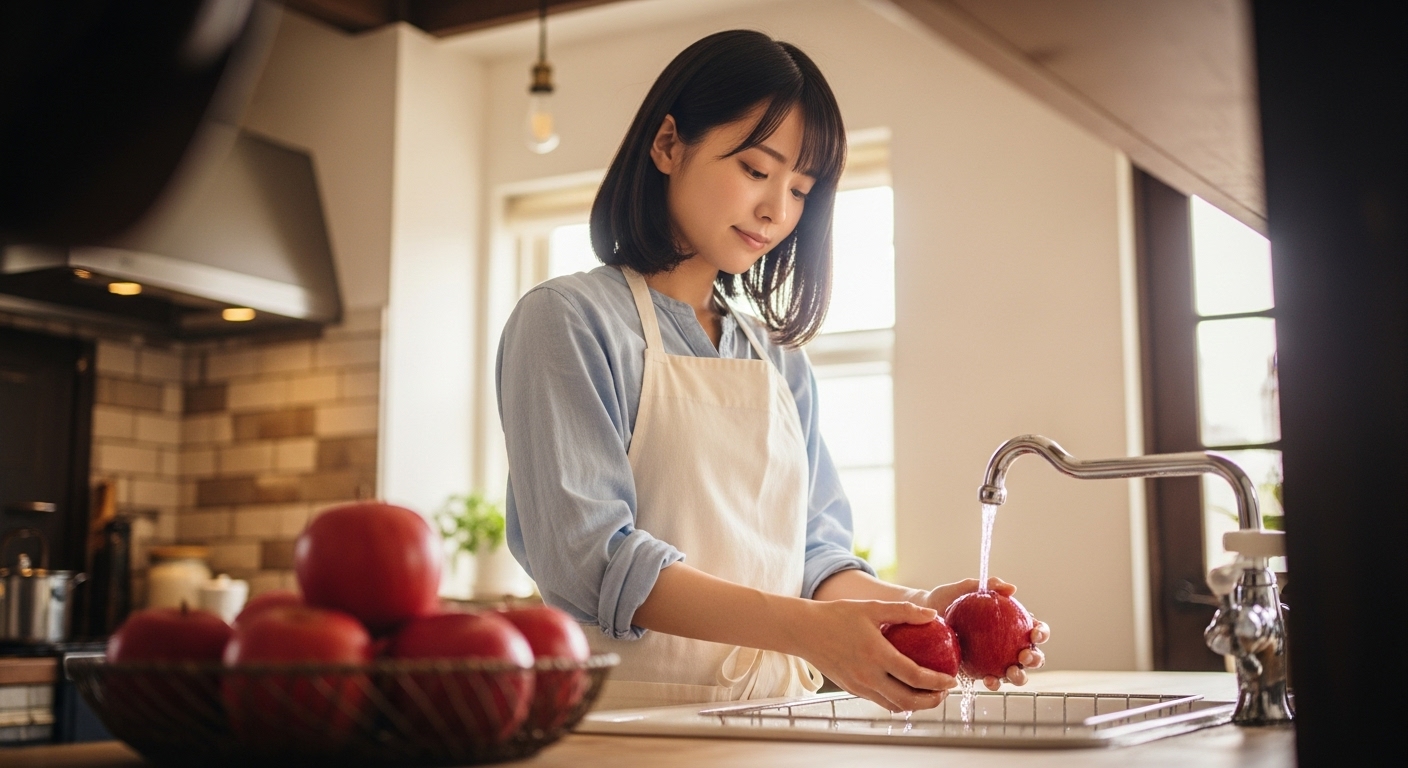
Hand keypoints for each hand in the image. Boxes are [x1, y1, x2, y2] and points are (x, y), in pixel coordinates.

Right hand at [793, 599, 956, 712]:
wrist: (804, 631)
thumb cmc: (836, 615)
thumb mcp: (871, 608)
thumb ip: (903, 611)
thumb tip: (932, 614)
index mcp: (876, 655)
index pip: (914, 676)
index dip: (937, 681)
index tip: (952, 680)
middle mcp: (868, 676)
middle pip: (908, 700)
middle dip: (931, 700)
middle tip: (944, 692)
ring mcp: (859, 685)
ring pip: (894, 705)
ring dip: (915, 704)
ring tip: (929, 694)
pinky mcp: (852, 689)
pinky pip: (880, 701)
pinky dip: (897, 701)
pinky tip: (905, 690)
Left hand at [918, 576, 1050, 690]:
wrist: (922, 618)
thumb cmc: (946, 600)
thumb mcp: (964, 588)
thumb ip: (987, 584)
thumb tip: (1011, 588)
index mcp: (1011, 624)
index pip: (1034, 629)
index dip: (1041, 633)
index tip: (1033, 633)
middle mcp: (1008, 644)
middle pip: (1032, 655)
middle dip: (1035, 659)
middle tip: (1024, 656)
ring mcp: (996, 661)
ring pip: (1016, 673)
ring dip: (1019, 676)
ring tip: (1010, 672)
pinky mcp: (980, 672)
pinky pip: (993, 681)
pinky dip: (994, 682)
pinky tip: (989, 679)